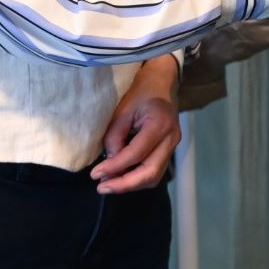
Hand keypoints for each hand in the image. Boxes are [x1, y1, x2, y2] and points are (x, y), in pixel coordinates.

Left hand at [91, 56, 179, 193]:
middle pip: (150, 172)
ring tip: (109, 184)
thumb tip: (109, 161)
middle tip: (102, 187)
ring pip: (154, 176)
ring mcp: (173, 145)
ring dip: (131, 184)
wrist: (163, 81)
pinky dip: (138, 177)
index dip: (115, 167)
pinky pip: (155, 170)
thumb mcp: (123, 109)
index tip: (95, 174)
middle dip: (125, 184)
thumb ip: (115, 136)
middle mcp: (171, 139)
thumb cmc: (141, 90)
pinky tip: (121, 176)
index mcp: (159, 125)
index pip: (136, 154)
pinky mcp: (169, 149)